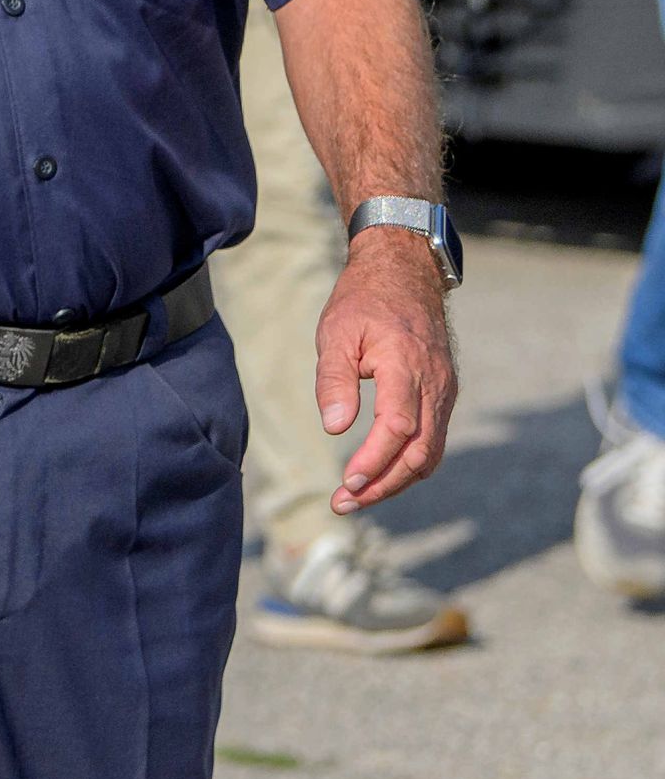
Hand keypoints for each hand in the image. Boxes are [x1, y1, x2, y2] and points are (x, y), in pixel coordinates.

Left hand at [318, 231, 456, 516]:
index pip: (398, 429)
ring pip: (430, 452)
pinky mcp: (443, 394)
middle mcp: (434, 385)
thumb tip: (334, 428)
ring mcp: (444, 391)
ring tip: (356, 497)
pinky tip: (380, 474)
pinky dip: (409, 463)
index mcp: (407, 367)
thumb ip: (335, 380)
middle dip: (382, 484)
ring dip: (395, 480)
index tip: (346, 483)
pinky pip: (433, 439)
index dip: (374, 462)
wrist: (404, 274)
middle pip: (419, 452)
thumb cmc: (363, 302)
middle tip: (343, 504)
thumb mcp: (336, 333)